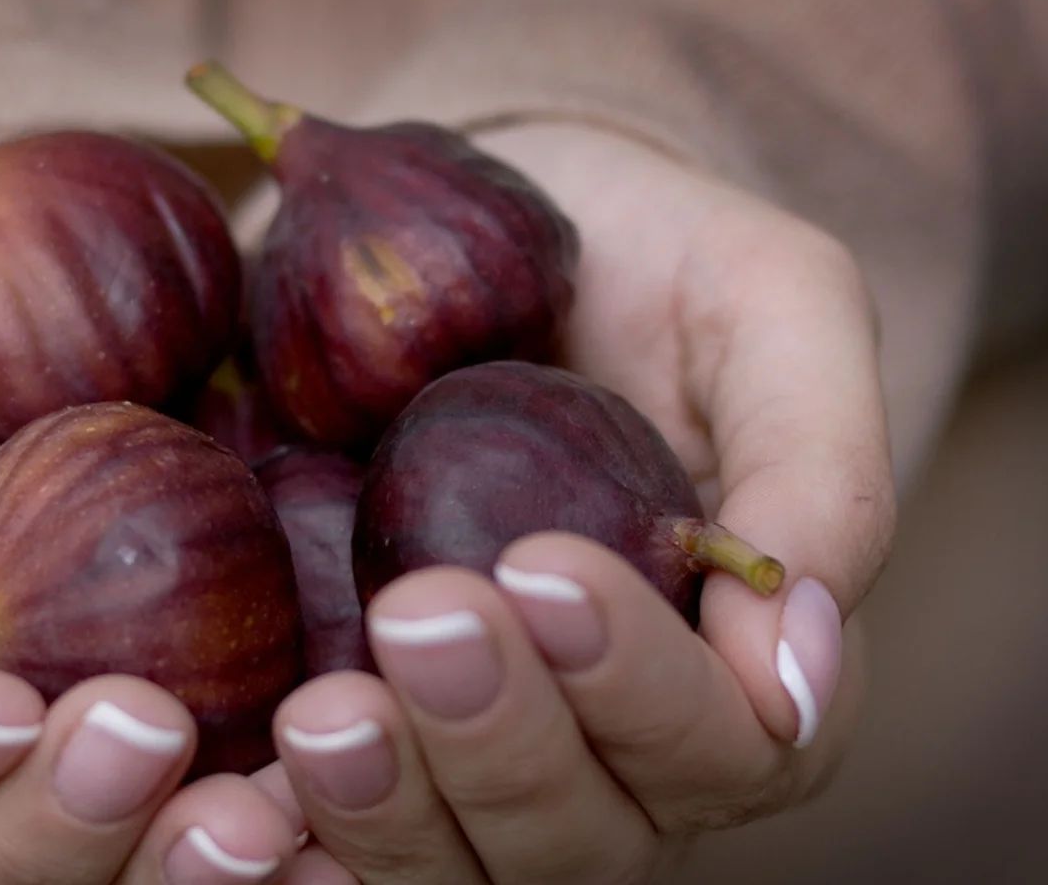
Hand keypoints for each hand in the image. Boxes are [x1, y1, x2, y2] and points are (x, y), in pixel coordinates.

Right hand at [0, 151, 301, 882]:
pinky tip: (343, 815)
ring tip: (266, 816)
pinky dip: (298, 835)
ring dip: (181, 874)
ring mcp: (73, 756)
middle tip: (147, 733)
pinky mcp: (206, 712)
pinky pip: (237, 812)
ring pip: (109, 882)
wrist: (4, 230)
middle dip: (58, 838)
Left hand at [238, 121, 892, 882]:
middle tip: (418, 615)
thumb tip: (803, 670)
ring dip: (386, 811)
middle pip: (580, 836)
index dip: (642, 689)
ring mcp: (463, 752)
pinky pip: (319, 833)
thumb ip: (820, 471)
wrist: (494, 226)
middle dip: (502, 743)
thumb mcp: (775, 305)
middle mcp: (606, 747)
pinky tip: (226, 801)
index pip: (724, 747)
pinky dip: (278, 834)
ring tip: (319, 718)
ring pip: (449, 865)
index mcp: (734, 667)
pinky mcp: (339, 722)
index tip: (543, 571)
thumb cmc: (659, 261)